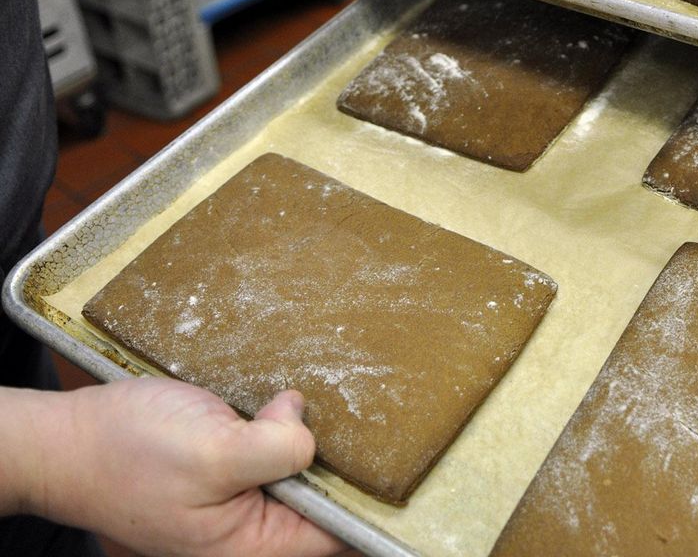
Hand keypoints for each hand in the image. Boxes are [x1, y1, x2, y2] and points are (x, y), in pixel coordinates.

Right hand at [46, 378, 344, 556]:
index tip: (389, 454)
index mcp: (253, 545)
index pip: (337, 533)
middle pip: (325, 498)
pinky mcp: (230, 466)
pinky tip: (284, 399)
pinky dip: (282, 422)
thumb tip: (308, 431)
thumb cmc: (125, 454)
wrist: (66, 438)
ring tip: (325, 398)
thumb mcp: (210, 453)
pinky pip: (273, 448)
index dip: (365, 495)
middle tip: (358, 409)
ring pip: (302, 469)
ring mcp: (240, 496)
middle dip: (338, 457)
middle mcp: (252, 528)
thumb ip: (273, 451)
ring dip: (309, 435)